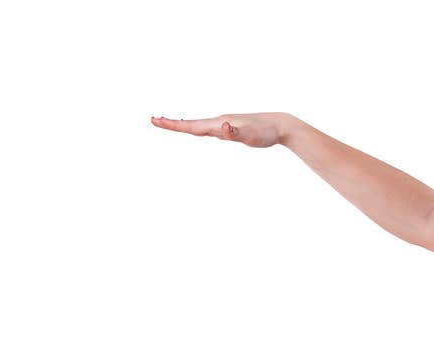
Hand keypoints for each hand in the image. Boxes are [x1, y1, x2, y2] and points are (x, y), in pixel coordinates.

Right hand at [150, 112, 289, 147]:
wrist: (279, 125)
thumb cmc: (265, 132)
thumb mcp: (250, 136)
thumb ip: (236, 133)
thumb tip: (223, 127)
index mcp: (219, 124)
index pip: (192, 126)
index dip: (173, 125)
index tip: (155, 120)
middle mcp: (219, 122)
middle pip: (192, 124)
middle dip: (173, 124)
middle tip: (153, 120)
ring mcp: (225, 125)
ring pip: (199, 126)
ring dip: (184, 125)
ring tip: (171, 125)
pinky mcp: (232, 129)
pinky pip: (210, 129)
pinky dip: (199, 129)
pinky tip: (198, 130)